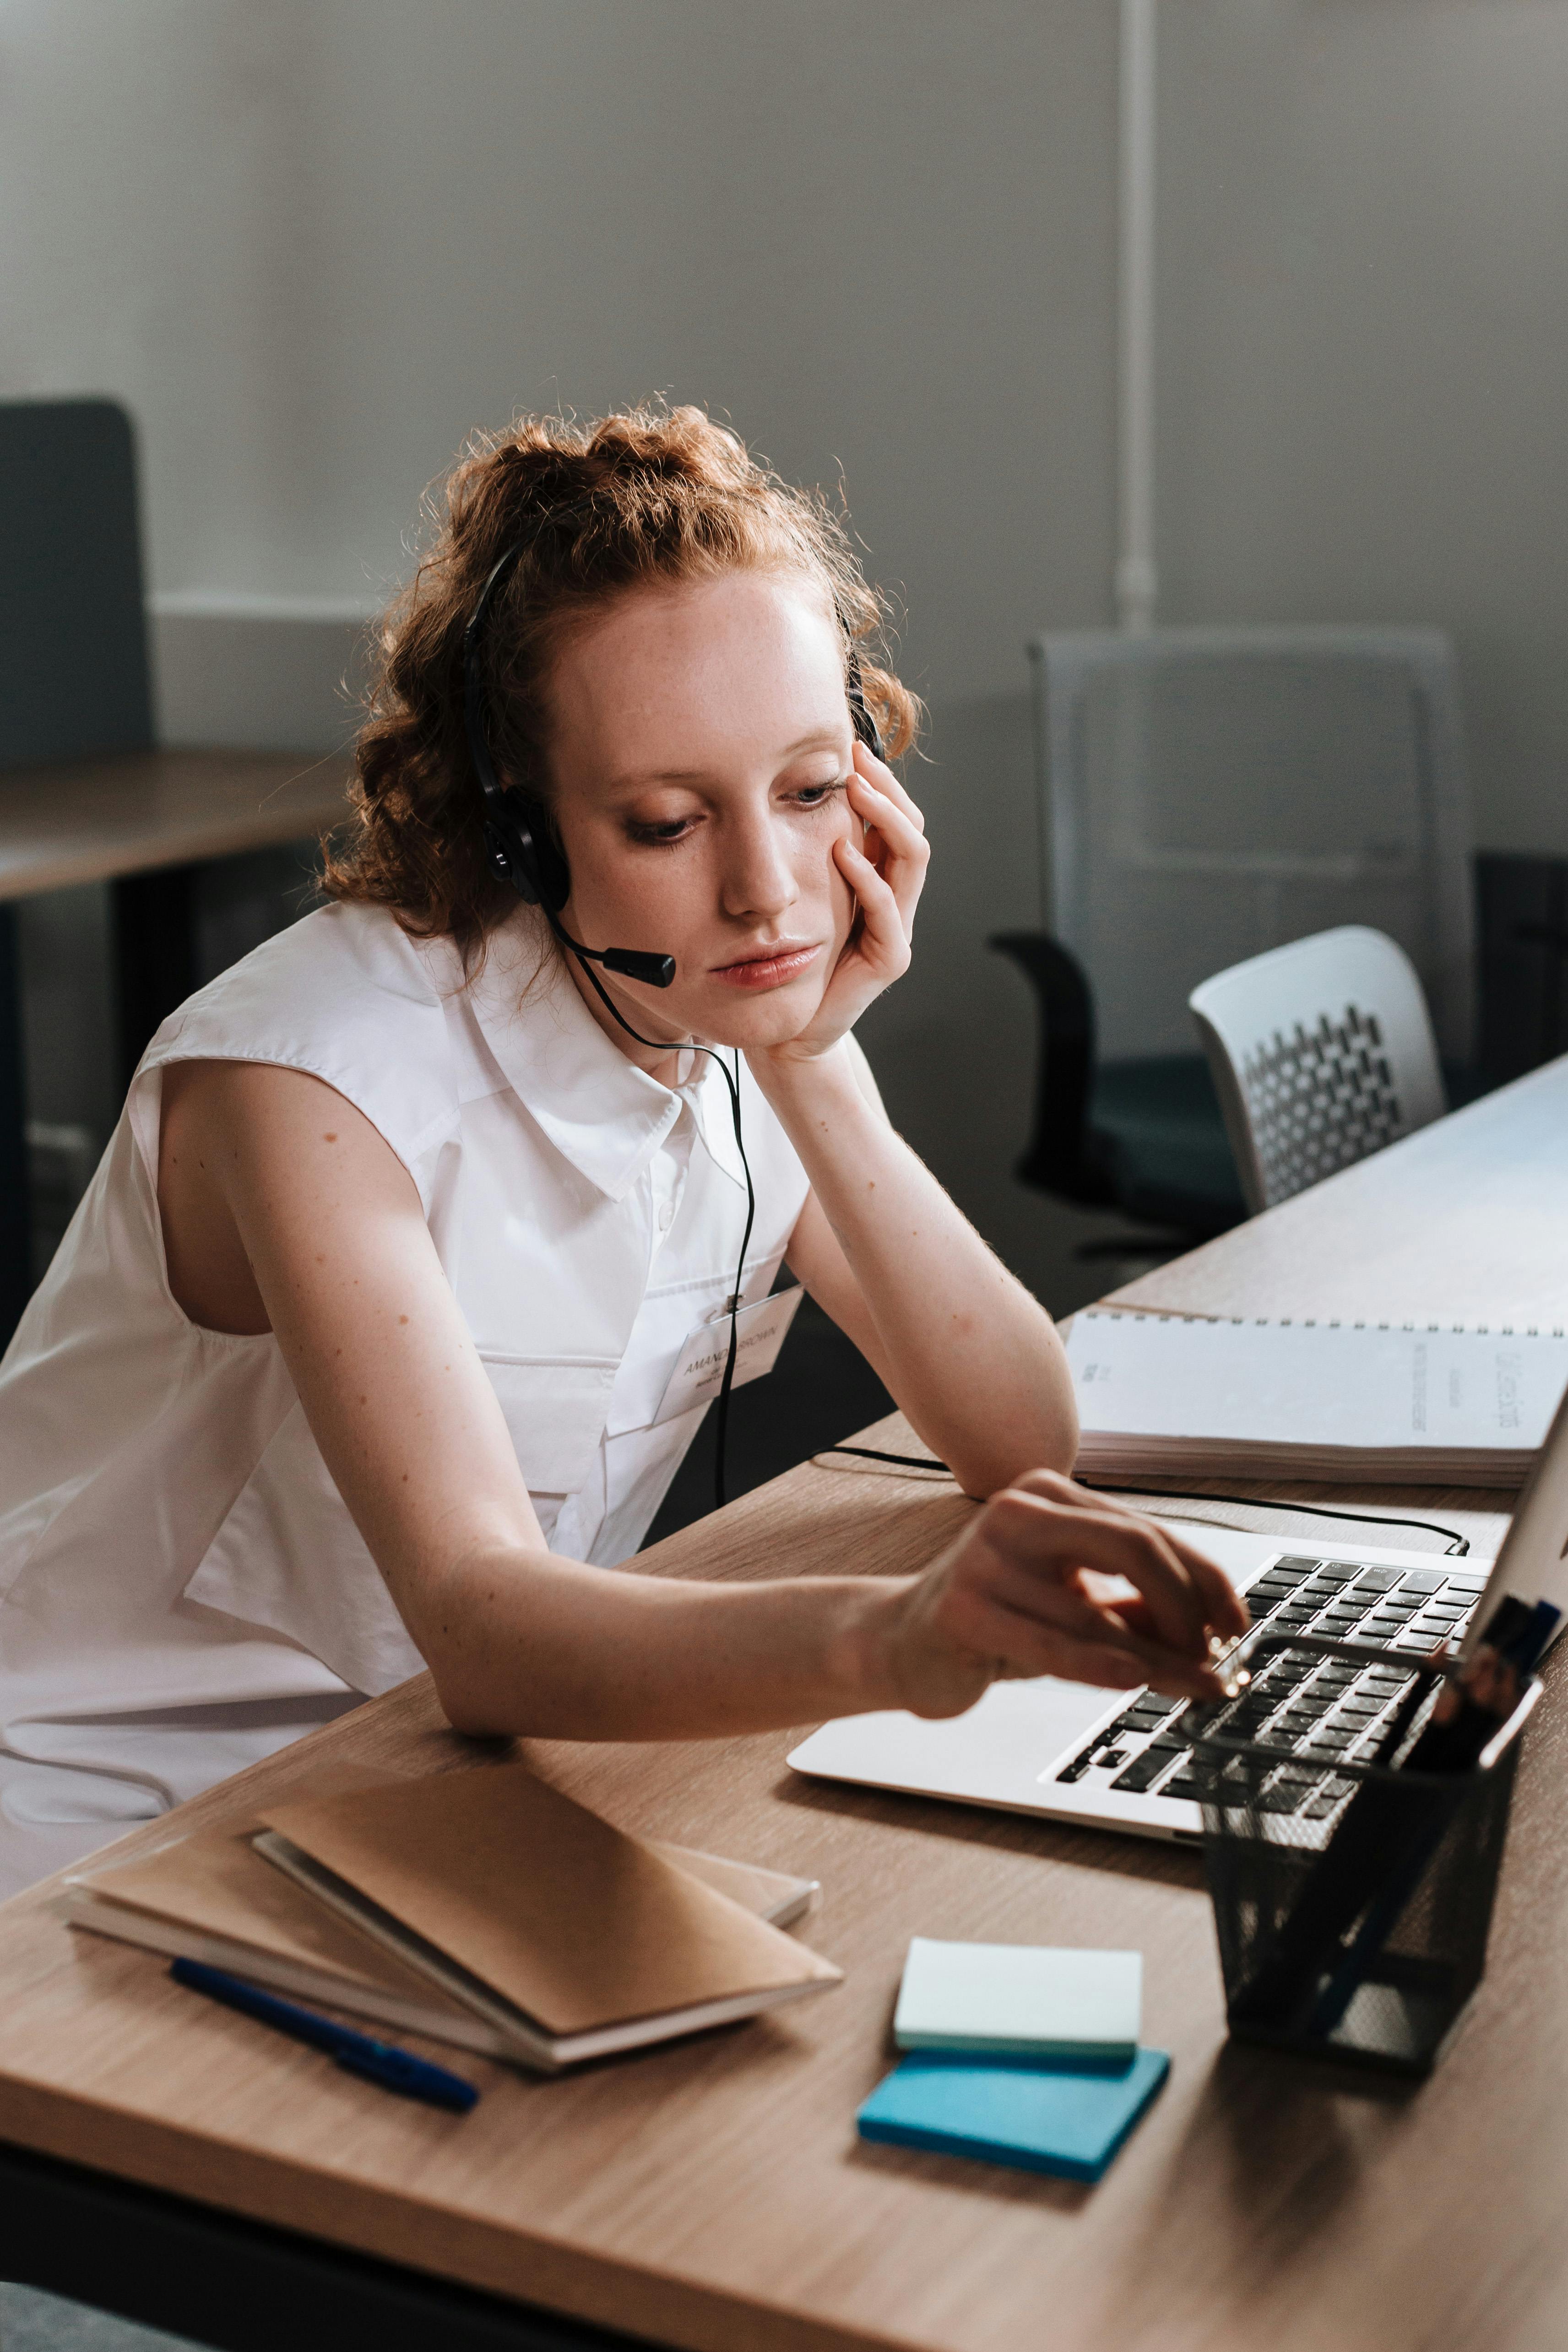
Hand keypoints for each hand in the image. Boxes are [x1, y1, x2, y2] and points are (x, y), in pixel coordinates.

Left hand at [758, 740, 928, 1064]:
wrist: (795, 1028)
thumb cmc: (796, 961)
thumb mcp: (805, 898)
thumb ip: (813, 858)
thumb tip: (796, 797)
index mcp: (880, 882)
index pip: (897, 822)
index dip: (882, 783)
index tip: (852, 749)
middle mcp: (897, 901)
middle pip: (913, 831)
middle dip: (888, 790)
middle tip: (857, 762)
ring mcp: (898, 929)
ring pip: (912, 859)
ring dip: (886, 819)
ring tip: (856, 791)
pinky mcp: (890, 958)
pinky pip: (886, 907)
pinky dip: (867, 875)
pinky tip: (842, 852)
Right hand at [872, 1472, 1251, 1718]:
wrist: (903, 1642)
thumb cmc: (997, 1620)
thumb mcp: (1074, 1605)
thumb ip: (1137, 1612)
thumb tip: (1216, 1637)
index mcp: (1049, 1494)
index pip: (1148, 1529)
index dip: (1204, 1578)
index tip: (1236, 1622)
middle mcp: (1017, 1512)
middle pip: (1133, 1547)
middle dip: (1186, 1605)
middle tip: (1211, 1652)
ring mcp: (984, 1556)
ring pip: (1095, 1611)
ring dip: (1154, 1658)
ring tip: (1188, 1684)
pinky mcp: (961, 1607)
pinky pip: (1049, 1641)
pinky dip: (1099, 1663)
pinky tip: (1134, 1678)